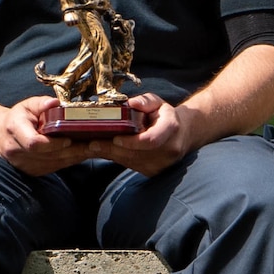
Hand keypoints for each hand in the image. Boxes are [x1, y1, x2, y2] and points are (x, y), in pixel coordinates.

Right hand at [0, 94, 91, 174]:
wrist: (0, 135)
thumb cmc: (18, 118)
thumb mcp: (27, 105)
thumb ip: (41, 103)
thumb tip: (55, 103)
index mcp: (14, 130)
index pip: (34, 143)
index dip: (54, 144)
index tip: (69, 138)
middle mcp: (16, 151)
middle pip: (49, 155)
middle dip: (73, 150)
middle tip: (93, 144)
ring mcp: (24, 164)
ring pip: (55, 163)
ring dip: (75, 157)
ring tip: (92, 148)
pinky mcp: (33, 172)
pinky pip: (55, 167)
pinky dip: (70, 160)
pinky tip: (82, 153)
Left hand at [83, 92, 210, 177]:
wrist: (182, 134)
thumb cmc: (164, 116)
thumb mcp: (157, 102)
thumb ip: (144, 101)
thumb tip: (130, 104)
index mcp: (171, 128)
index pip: (150, 140)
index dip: (132, 142)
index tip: (115, 138)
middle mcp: (169, 150)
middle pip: (136, 153)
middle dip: (111, 149)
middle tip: (91, 144)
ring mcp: (162, 164)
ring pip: (131, 161)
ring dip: (110, 155)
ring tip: (91, 148)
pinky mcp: (153, 172)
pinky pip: (131, 165)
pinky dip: (116, 158)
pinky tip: (103, 152)